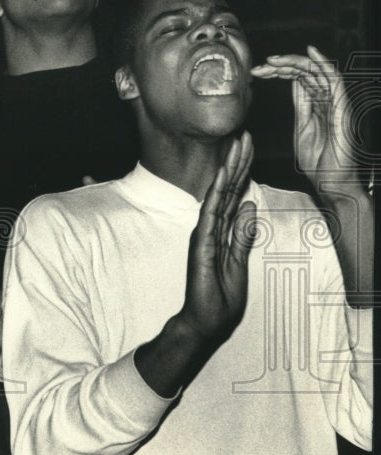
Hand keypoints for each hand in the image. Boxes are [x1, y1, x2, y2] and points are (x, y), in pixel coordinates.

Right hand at [178, 132, 257, 344]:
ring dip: (228, 170)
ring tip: (236, 146)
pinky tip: (221, 176)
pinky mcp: (202, 243)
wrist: (205, 320)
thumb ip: (243, 235)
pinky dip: (217, 193)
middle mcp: (212, 227)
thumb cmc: (219, 296)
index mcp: (223, 231)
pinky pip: (211, 213)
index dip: (242, 172)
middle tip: (243, 134)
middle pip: (228, 189)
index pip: (235, 195)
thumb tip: (251, 207)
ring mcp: (206, 233)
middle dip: (236, 161)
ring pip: (220, 195)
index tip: (247, 148)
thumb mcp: (239, 263)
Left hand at [251, 46, 357, 187]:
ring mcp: (335, 101)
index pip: (297, 78)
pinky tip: (310, 52)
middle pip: (305, 72)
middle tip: (260, 67)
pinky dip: (323, 63)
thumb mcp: (302, 127)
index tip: (256, 71)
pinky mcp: (342, 106)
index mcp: (315, 104)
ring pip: (316, 71)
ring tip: (273, 60)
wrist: (331, 180)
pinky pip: (335, 79)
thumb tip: (292, 83)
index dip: (278, 71)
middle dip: (281, 66)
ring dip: (294, 62)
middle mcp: (326, 99)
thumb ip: (300, 105)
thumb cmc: (319, 160)